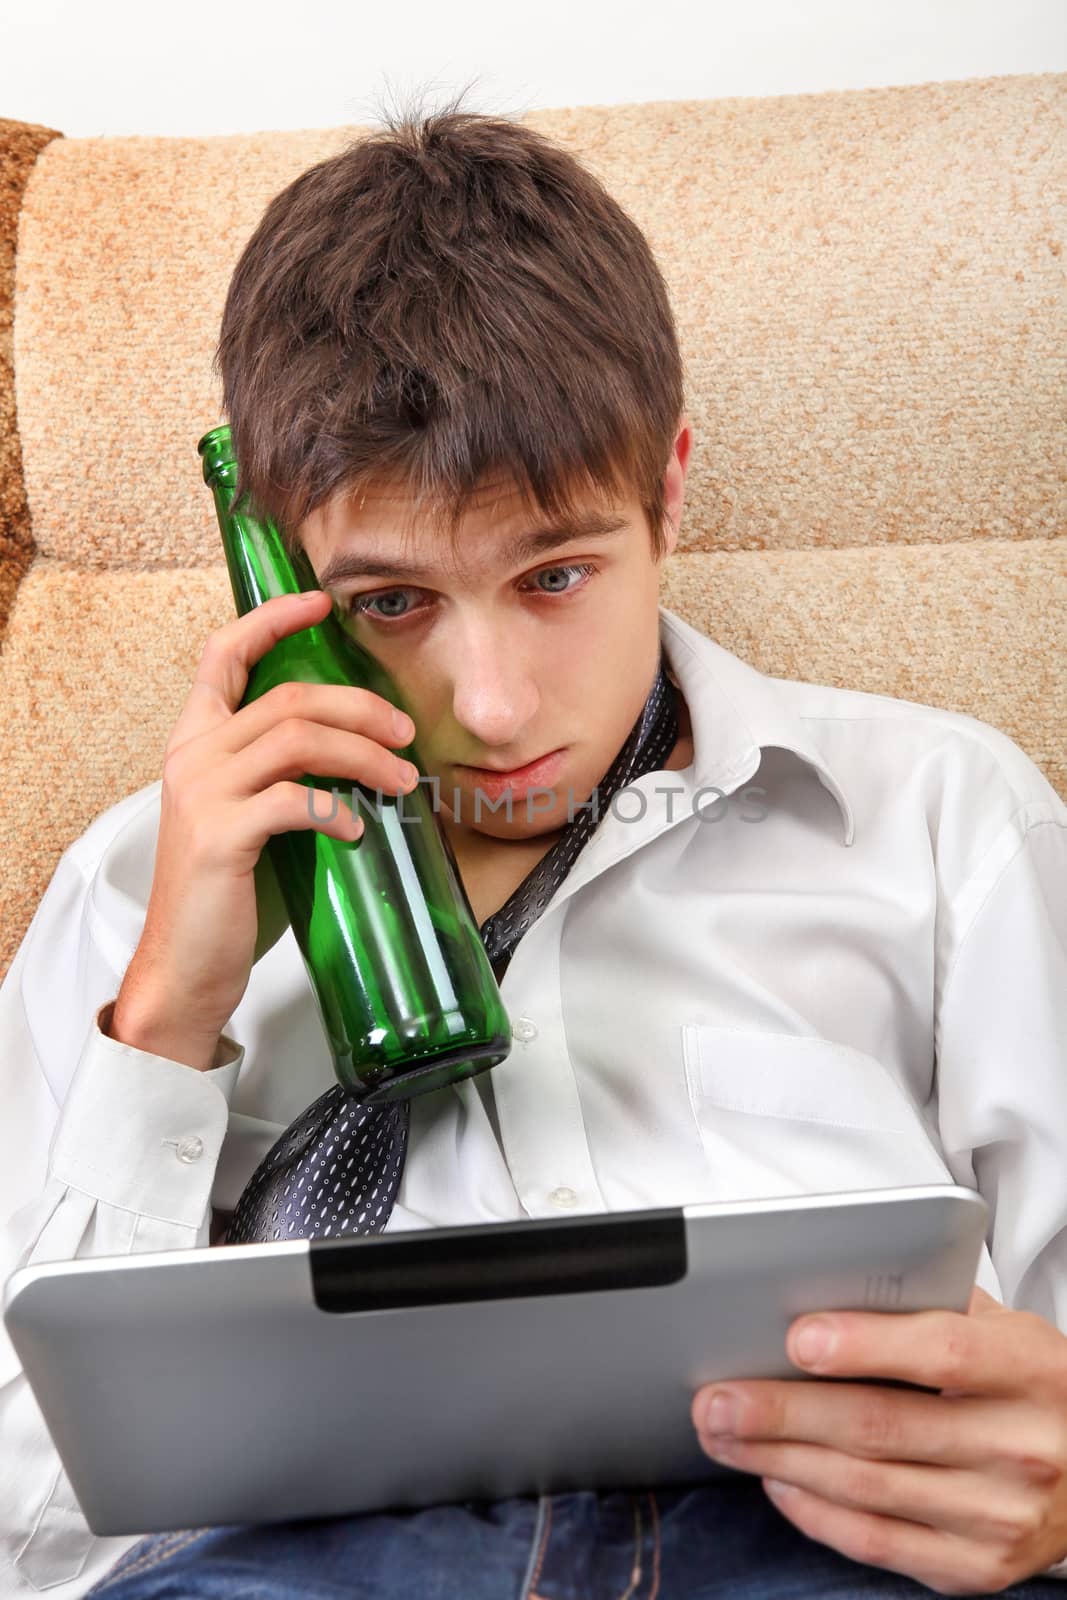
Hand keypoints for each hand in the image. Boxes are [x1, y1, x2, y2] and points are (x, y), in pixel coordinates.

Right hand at [111, 591, 418, 1068]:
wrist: (187, 966)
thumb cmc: (227, 893)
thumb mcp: (247, 815)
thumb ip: (279, 774)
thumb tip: (359, 752)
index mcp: (195, 740)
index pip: (222, 654)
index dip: (271, 619)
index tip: (320, 605)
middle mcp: (192, 755)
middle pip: (289, 696)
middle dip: (361, 707)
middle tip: (407, 734)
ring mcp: (203, 794)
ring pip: (299, 739)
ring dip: (365, 756)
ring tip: (402, 780)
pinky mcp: (221, 836)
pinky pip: (296, 800)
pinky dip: (338, 809)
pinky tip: (358, 829)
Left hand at [691, 1286, 1066, 1595]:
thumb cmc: (1027, 1384)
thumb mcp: (1004, 1330)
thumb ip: (931, 1306)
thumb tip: (824, 1287)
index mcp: (1031, 1370)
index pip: (942, 1352)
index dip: (865, 1344)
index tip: (796, 1336)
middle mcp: (1023, 1448)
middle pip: (883, 1428)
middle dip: (784, 1411)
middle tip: (716, 1395)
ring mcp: (1002, 1517)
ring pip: (866, 1488)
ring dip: (779, 1460)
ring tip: (723, 1432)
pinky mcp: (976, 1569)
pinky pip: (876, 1543)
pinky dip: (814, 1511)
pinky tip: (774, 1480)